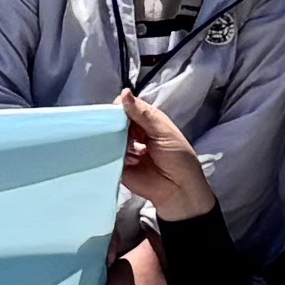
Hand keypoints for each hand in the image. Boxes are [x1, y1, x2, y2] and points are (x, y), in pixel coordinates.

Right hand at [115, 90, 216, 229]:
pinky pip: (106, 154)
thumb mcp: (164, 132)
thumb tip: (124, 93)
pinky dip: (108, 153)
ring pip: (109, 136)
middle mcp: (134, 133)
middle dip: (114, 122)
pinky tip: (118, 155)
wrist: (179, 191)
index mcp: (147, 121)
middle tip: (117, 129)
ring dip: (112, 138)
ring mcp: (124, 149)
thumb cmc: (179, 159)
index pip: (128, 107)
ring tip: (123, 146)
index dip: (121, 106)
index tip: (115, 110)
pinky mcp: (116, 164)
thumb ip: (143, 114)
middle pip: (116, 121)